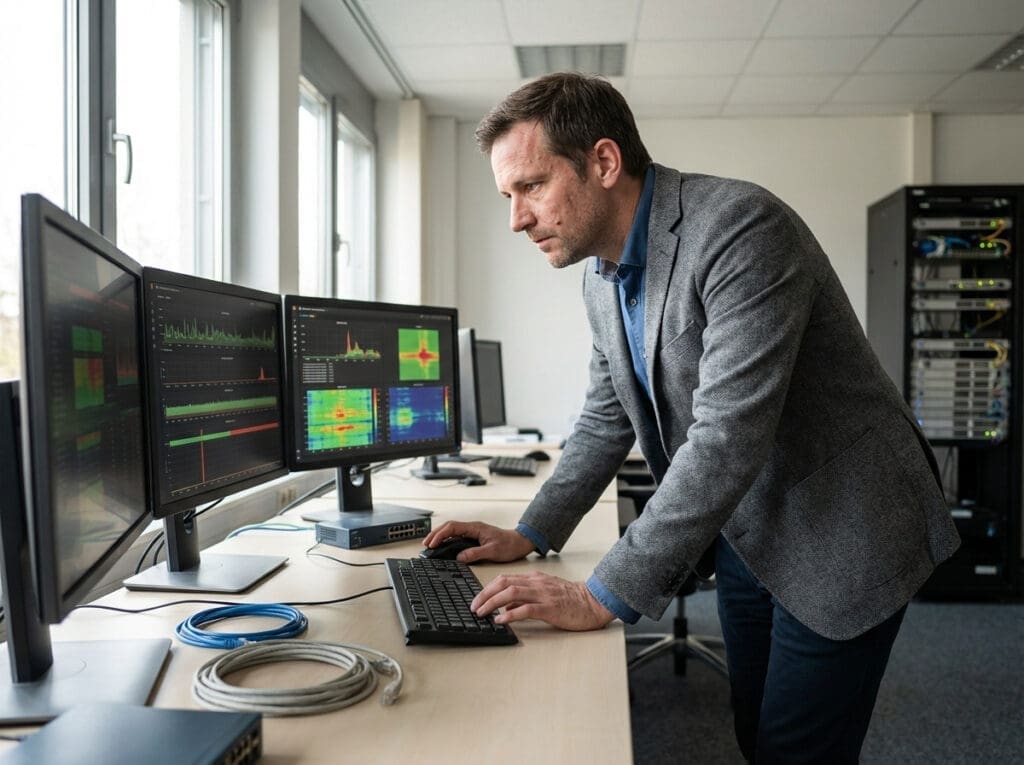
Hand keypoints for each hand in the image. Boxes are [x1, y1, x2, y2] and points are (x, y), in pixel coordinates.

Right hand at [422, 521, 534, 563]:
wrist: (520, 542)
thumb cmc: (509, 545)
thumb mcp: (492, 551)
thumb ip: (474, 553)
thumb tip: (459, 557)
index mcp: (475, 528)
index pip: (452, 528)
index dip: (440, 535)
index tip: (431, 544)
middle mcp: (472, 528)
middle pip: (449, 527)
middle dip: (435, 534)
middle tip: (425, 544)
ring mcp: (473, 532)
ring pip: (452, 531)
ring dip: (440, 536)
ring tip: (431, 545)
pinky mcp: (475, 537)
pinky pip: (457, 536)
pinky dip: (448, 540)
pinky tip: (444, 547)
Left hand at [471, 572, 614, 630]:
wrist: (594, 602)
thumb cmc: (572, 600)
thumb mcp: (545, 593)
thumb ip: (525, 598)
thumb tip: (505, 607)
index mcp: (534, 579)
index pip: (504, 579)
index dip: (487, 588)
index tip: (477, 599)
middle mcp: (536, 583)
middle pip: (503, 583)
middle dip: (484, 595)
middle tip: (474, 607)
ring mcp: (543, 595)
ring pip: (511, 593)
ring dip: (492, 603)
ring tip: (482, 613)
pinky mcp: (550, 608)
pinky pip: (526, 609)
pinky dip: (510, 614)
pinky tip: (501, 620)